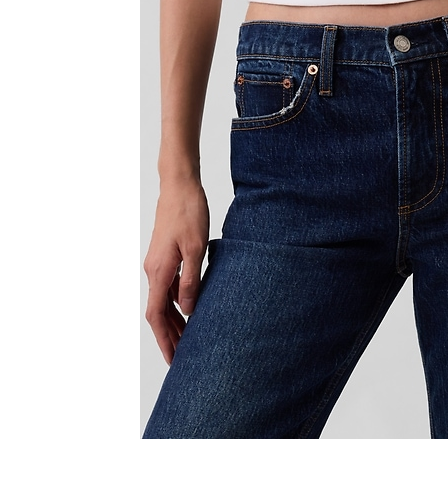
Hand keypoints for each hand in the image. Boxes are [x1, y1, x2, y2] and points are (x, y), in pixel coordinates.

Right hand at [144, 180, 209, 363]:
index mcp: (158, 271)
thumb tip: (187, 309)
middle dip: (169, 336)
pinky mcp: (164, 256)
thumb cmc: (189, 213)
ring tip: (188, 339)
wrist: (179, 186)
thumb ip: (191, 279)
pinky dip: (176, 302)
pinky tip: (189, 309)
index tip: (172, 358)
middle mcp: (153, 270)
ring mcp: (157, 263)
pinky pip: (167, 287)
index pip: (156, 315)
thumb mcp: (197, 247)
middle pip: (158, 312)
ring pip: (163, 300)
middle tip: (183, 357)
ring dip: (174, 321)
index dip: (163, 339)